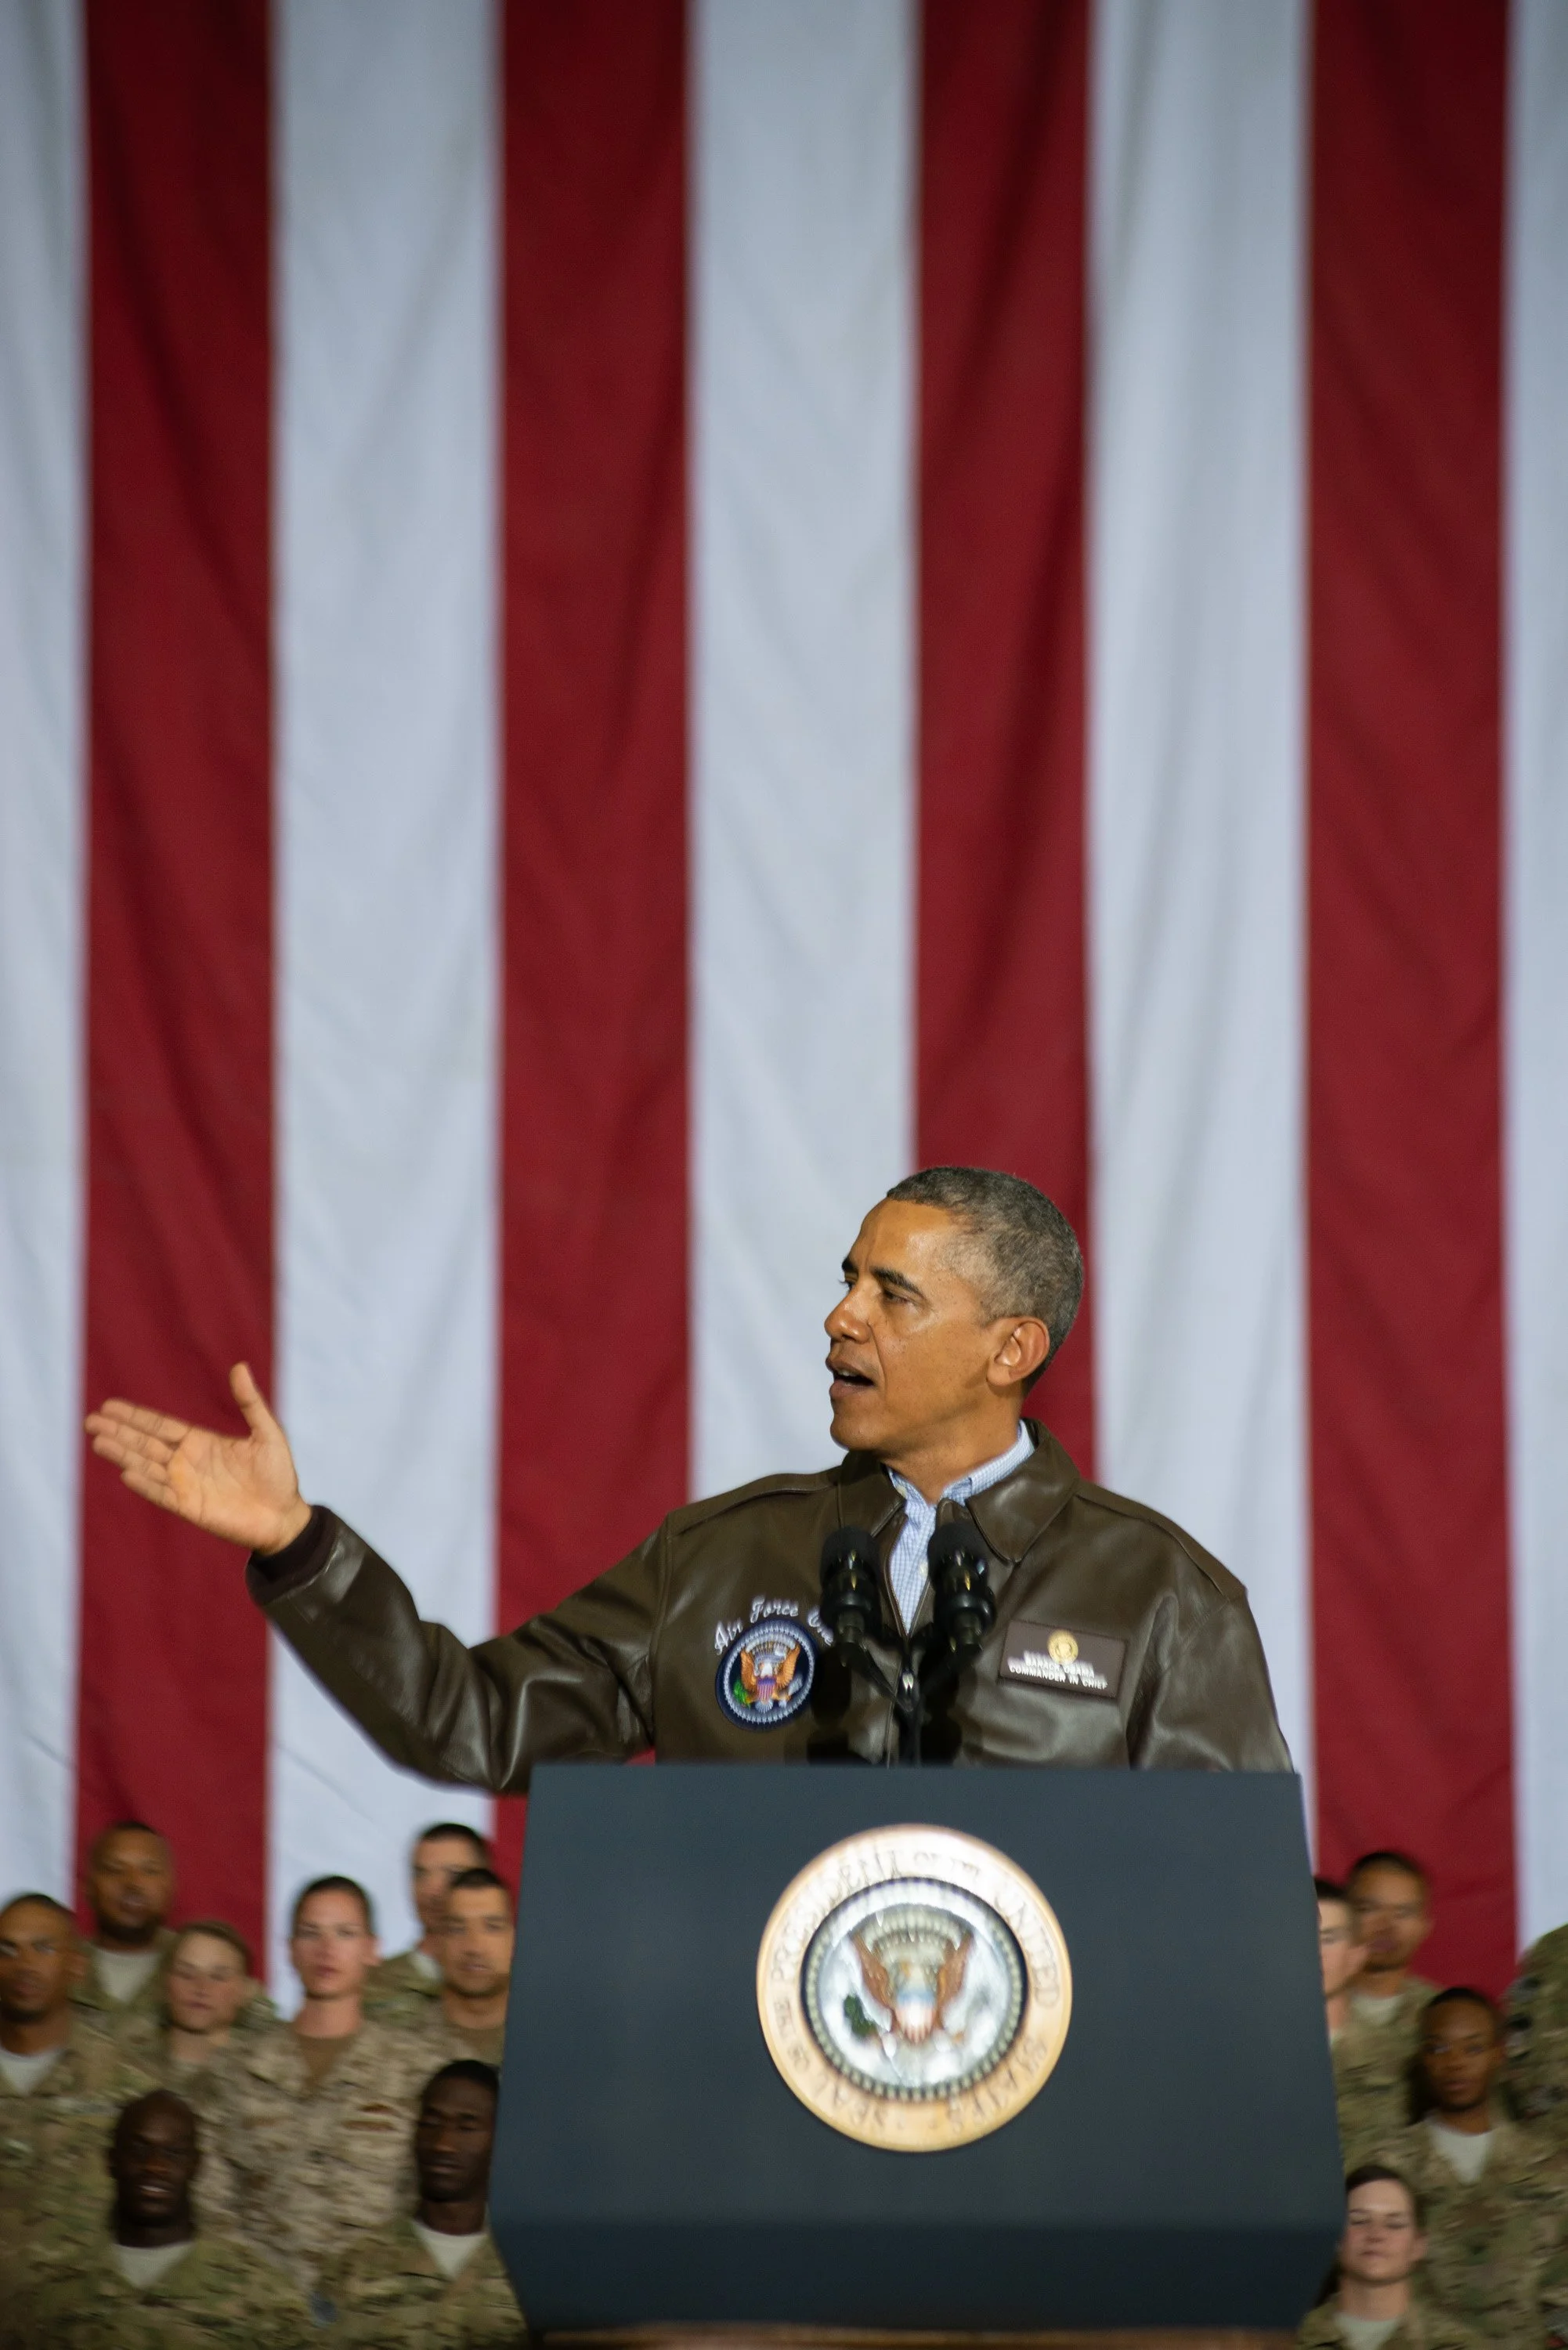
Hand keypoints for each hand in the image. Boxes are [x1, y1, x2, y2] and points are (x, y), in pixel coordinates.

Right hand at [86, 1363, 312, 1554]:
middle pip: (145, 1443)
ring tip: (98, 1440)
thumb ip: (250, 1402)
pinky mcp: (190, 1507)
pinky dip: (146, 1484)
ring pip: (147, 1466)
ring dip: (123, 1454)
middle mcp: (187, 1462)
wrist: (285, 1516)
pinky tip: (127, 1472)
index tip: (109, 1405)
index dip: (135, 1417)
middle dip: (119, 1432)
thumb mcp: (266, 1432)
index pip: (160, 1426)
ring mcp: (185, 1485)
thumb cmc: (278, 1474)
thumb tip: (240, 1366)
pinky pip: (162, 1494)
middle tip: (90, 1420)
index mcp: (201, 1442)